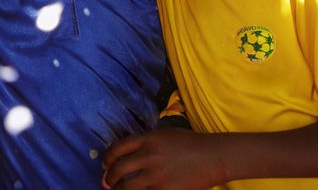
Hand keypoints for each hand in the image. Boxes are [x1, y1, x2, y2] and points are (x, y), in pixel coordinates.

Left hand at [101, 127, 224, 189]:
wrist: (213, 156)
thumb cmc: (189, 143)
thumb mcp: (163, 134)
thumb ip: (144, 142)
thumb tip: (125, 156)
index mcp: (147, 139)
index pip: (117, 148)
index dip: (107, 158)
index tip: (104, 164)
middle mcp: (148, 156)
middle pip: (118, 169)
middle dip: (109, 178)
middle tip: (107, 182)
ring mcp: (156, 175)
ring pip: (127, 187)